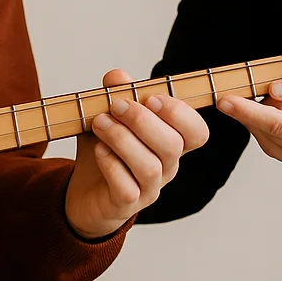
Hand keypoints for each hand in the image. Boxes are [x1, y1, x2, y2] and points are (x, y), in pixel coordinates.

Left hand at [64, 69, 209, 239]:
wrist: (84, 189)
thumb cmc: (105, 148)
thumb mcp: (108, 115)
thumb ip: (115, 93)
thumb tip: (118, 76)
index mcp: (171, 141)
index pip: (197, 132)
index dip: (181, 114)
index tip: (151, 97)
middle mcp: (167, 166)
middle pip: (173, 146)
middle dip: (143, 120)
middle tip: (116, 105)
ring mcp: (149, 188)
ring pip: (150, 166)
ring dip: (122, 139)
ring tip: (100, 123)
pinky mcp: (127, 204)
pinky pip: (127, 187)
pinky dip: (111, 165)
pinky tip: (99, 150)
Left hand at [218, 75, 281, 179]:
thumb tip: (277, 86)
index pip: (279, 126)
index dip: (248, 111)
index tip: (225, 100)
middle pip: (270, 138)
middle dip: (253, 111)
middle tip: (255, 85)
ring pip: (272, 146)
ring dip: (262, 120)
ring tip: (276, 95)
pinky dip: (273, 129)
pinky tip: (281, 110)